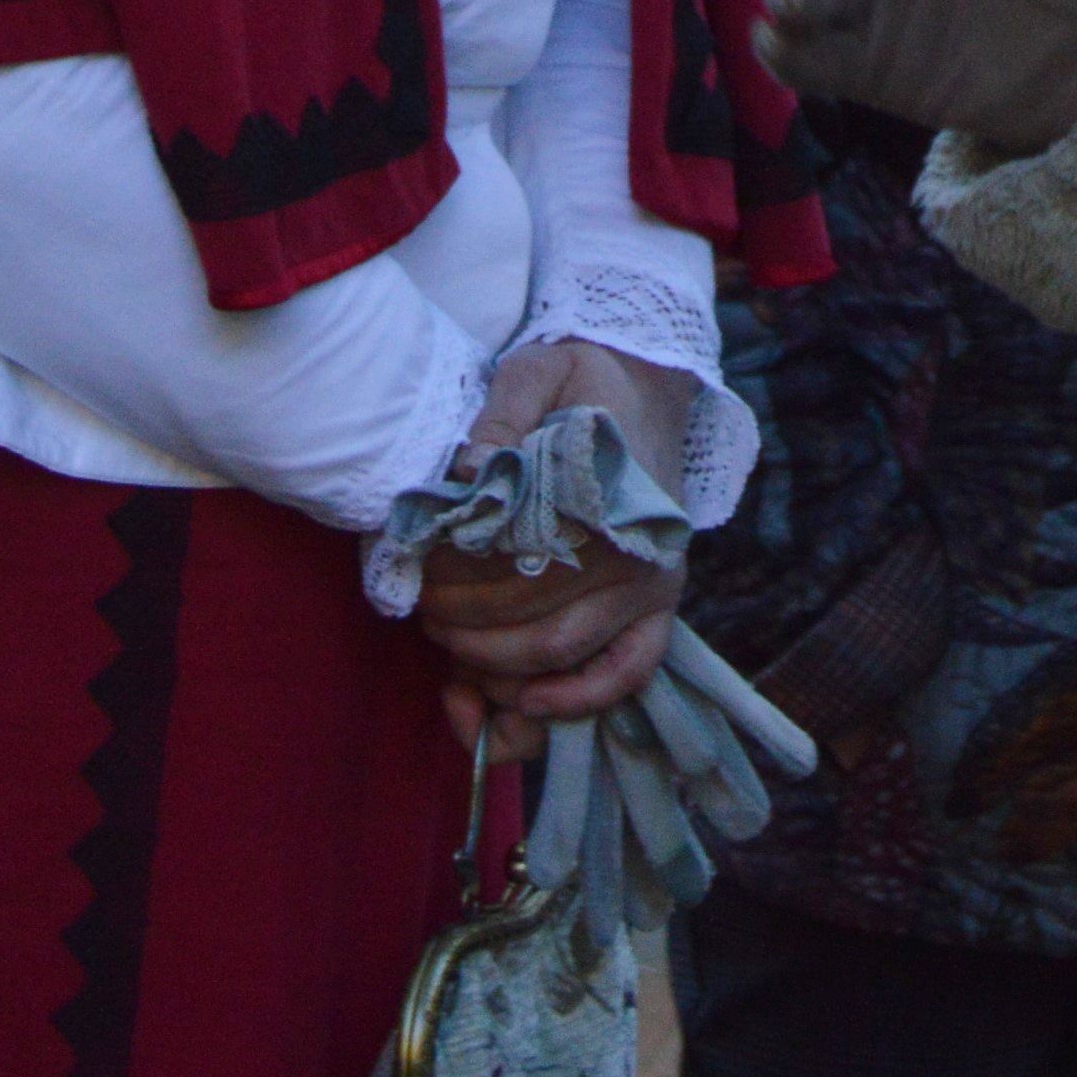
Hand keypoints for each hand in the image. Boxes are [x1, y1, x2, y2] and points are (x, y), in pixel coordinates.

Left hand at [419, 343, 692, 760]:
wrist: (646, 384)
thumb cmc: (583, 383)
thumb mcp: (538, 374)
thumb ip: (504, 416)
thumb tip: (469, 473)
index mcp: (608, 497)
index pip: (520, 563)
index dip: (458, 582)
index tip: (417, 576)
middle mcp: (637, 554)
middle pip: (535, 624)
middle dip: (464, 630)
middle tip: (423, 610)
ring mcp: (653, 587)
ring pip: (563, 655)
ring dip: (497, 667)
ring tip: (450, 644)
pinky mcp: (659, 606)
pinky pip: (629, 671)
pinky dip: (577, 699)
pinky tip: (523, 702)